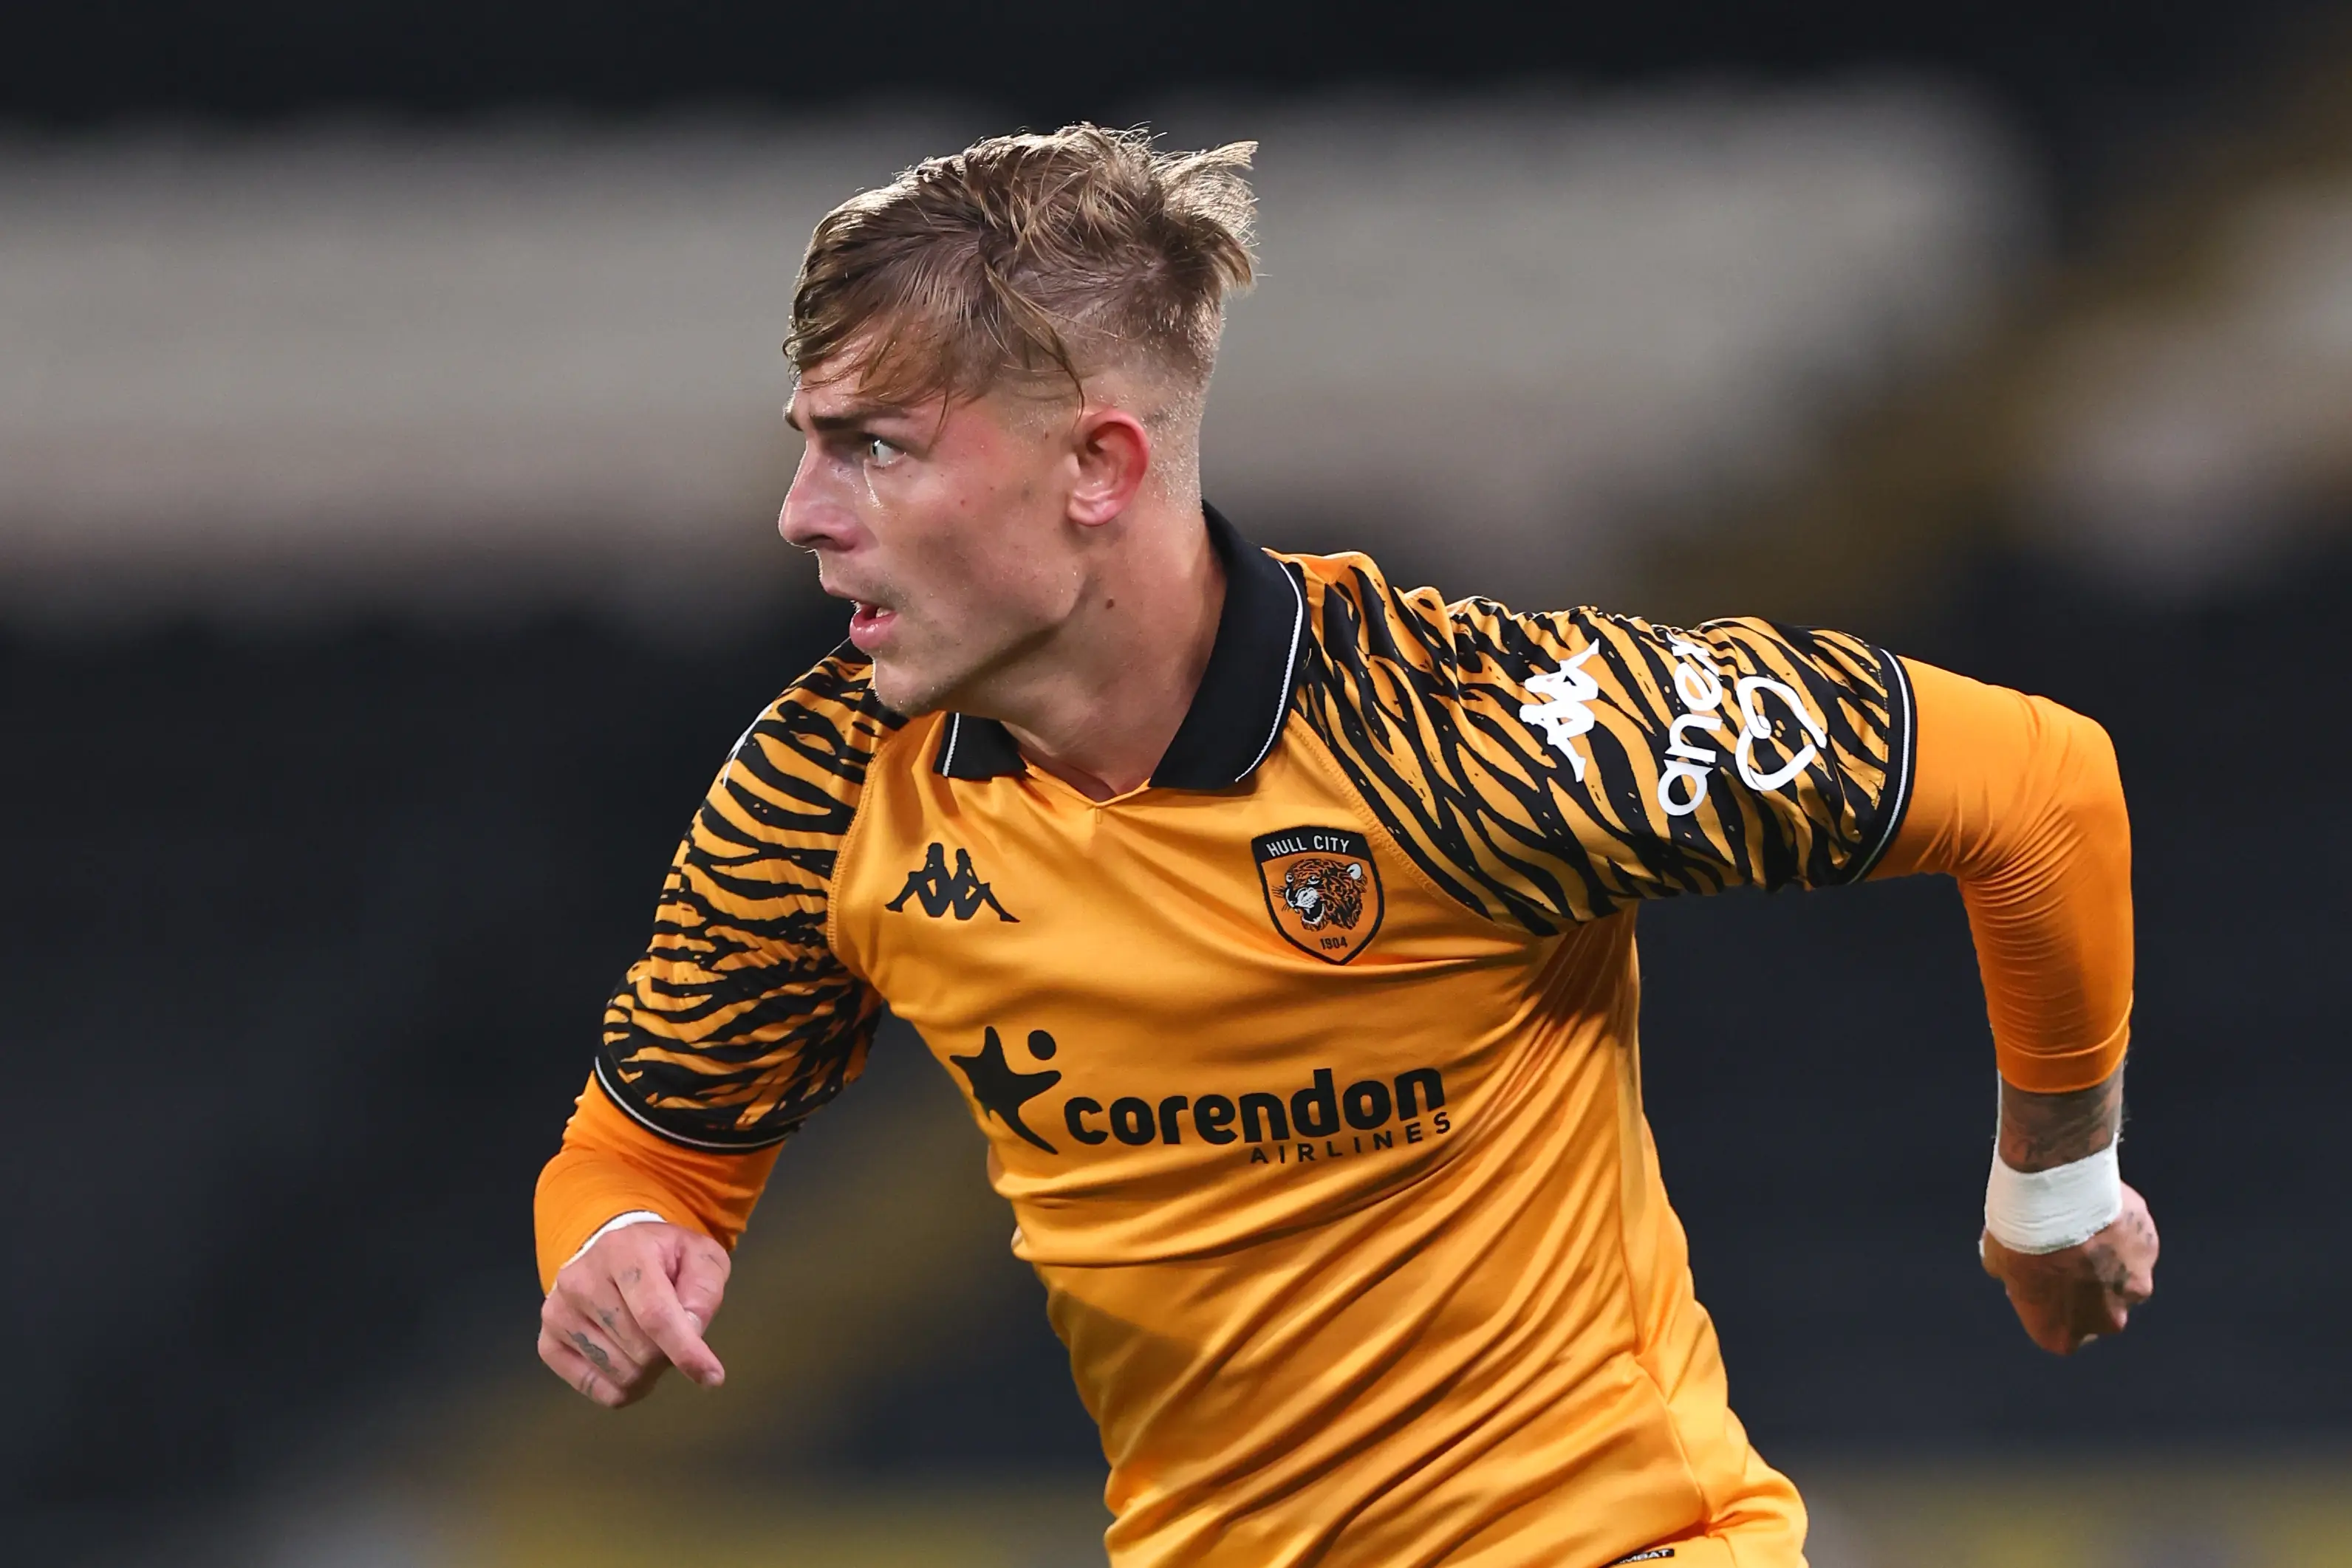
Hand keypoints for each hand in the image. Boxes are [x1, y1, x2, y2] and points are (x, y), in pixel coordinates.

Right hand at [538, 1221, 729, 1406]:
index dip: (686, 1350)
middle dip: (670, 1354)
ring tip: (650, 1341)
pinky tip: (628, 1357)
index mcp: (623, 1250)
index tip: (713, 1377)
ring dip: (649, 1371)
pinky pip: (596, 1389)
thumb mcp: (701, 1257)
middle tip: (674, 1334)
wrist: (615, 1254)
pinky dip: (624, 1385)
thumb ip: (704, 1290)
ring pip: (621, 1374)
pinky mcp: (547, 1343)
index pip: (655, 1314)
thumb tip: (692, 1331)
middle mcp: (580, 1280)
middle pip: (641, 1351)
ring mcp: (557, 1313)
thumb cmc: (664, 1258)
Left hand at [1980, 1182, 2157, 1354]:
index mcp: (2061, 1334)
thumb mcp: (1999, 1261)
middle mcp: (2105, 1322)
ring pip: (2122, 1277)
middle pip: (2097, 1310)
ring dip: (2107, 1259)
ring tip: (2083, 1227)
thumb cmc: (2022, 1235)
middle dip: (2085, 1286)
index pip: (2058, 1331)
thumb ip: (2016, 1277)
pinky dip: (2122, 1233)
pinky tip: (2099, 1211)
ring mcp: (2134, 1289)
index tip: (2042, 1282)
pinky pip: (2135, 1246)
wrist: (2057, 1201)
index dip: (2050, 1306)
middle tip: (2065, 1253)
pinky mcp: (2149, 1253)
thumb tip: (2019, 1271)